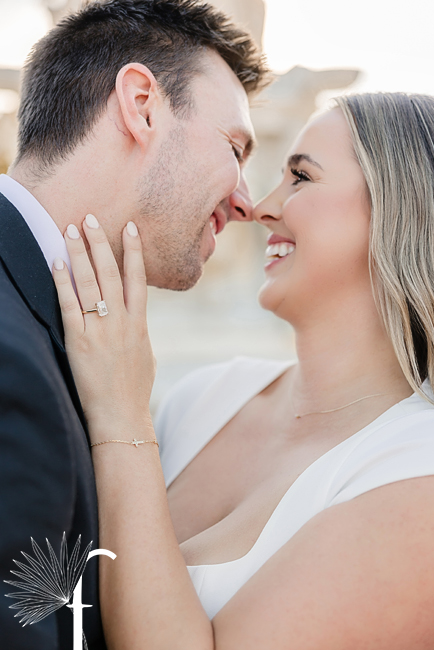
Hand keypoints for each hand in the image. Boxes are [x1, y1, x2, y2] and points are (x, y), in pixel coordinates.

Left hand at [51, 215, 154, 434]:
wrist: (122, 415)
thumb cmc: (133, 389)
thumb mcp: (144, 354)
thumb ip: (136, 331)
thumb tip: (130, 317)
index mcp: (139, 323)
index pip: (137, 278)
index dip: (134, 251)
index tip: (130, 227)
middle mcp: (122, 321)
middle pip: (111, 273)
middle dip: (100, 243)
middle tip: (91, 218)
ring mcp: (101, 329)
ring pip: (90, 283)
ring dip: (79, 254)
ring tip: (70, 230)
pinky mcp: (79, 341)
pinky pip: (69, 305)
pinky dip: (62, 283)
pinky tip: (56, 264)